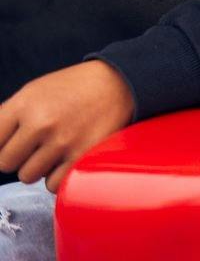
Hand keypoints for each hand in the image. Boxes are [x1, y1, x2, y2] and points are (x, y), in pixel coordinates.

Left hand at [0, 61, 134, 192]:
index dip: (2, 144)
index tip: (15, 141)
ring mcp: (63, 141)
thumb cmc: (72, 89)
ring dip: (39, 167)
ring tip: (56, 148)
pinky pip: (52, 184)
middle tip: (38, 143)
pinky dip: (58, 176)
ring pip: (28, 176)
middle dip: (20, 157)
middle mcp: (41, 123)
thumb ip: (6, 119)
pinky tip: (68, 157)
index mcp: (24, 104)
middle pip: (6, 163)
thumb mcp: (34, 92)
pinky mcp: (82, 156)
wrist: (119, 83)